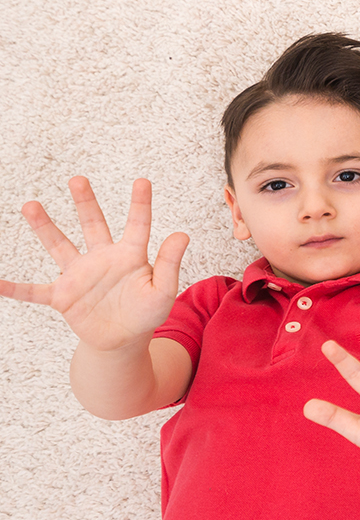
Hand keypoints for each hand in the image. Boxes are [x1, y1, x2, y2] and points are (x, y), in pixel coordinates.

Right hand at [0, 177, 188, 351]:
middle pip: (92, 224)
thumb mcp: (163, 291)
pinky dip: (15, 288)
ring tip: (31, 205)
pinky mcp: (63, 297)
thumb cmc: (146, 314)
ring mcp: (79, 276)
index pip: (138, 225)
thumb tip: (182, 234)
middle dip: (85, 202)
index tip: (142, 181)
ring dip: (45, 227)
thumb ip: (170, 263)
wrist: (124, 340)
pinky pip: (34, 291)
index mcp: (130, 256)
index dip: (140, 204)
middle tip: (78, 179)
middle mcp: (102, 259)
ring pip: (59, 246)